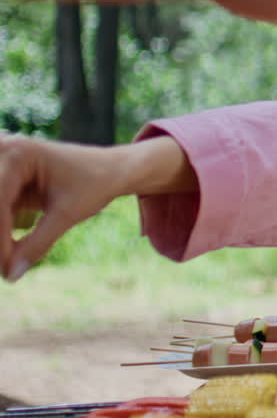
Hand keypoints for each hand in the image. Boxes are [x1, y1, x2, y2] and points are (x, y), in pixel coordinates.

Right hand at [0, 134, 123, 281]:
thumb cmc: (95, 183)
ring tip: (9, 265)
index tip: (6, 267)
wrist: (113, 169)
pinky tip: (10, 254)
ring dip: (2, 236)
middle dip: (0, 237)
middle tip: (6, 269)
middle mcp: (5, 155)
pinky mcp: (8, 184)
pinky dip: (3, 233)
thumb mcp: (68, 214)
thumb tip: (11, 274)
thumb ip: (38, 243)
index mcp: (18, 154)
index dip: (1, 238)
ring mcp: (5, 169)